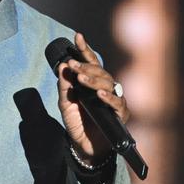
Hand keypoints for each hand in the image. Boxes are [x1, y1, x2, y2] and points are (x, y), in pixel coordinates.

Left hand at [57, 33, 129, 163]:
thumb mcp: (66, 103)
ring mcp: (115, 100)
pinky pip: (117, 103)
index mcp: (93, 83)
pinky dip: (108, 97)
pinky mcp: (120, 114)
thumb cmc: (77, 123)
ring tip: (81, 77)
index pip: (90, 63)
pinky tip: (99, 94)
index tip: (77, 37)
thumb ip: (64, 86)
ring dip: (94, 79)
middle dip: (85, 66)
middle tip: (72, 64)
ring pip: (109, 83)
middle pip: (100, 71)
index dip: (85, 50)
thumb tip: (63, 66)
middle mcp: (107, 88)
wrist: (84, 147)